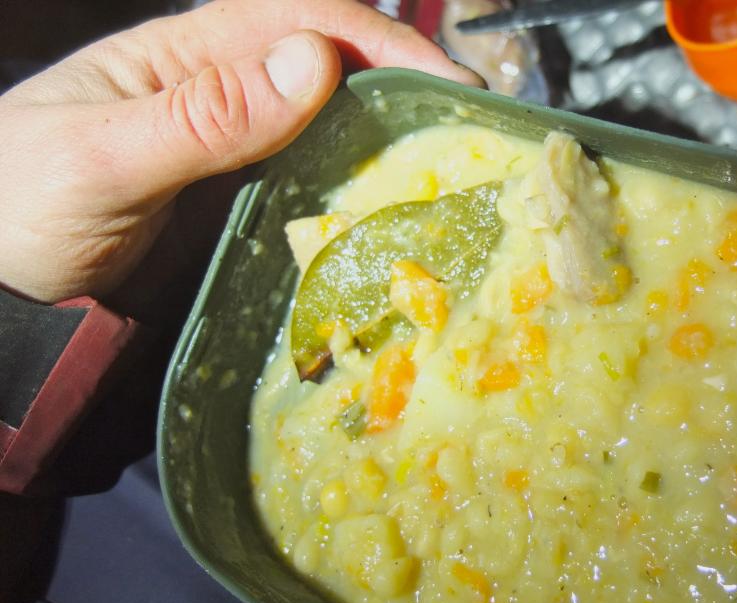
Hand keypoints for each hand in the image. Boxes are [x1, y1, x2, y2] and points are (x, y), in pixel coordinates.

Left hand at [0, 0, 481, 304]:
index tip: (447, 82)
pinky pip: (316, 199)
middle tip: (473, 138)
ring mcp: (240, 163)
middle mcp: (227, 101)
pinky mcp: (244, 218)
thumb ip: (202, 116)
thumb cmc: (17, 207)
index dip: (384, 40)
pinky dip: (360, 206)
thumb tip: (314, 62)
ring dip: (393, 154)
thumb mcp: (102, 155)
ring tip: (452, 184)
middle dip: (407, 95)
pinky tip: (390, 230)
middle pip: (336, 76)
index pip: (307, 20)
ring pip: (335, 140)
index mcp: (192, 58)